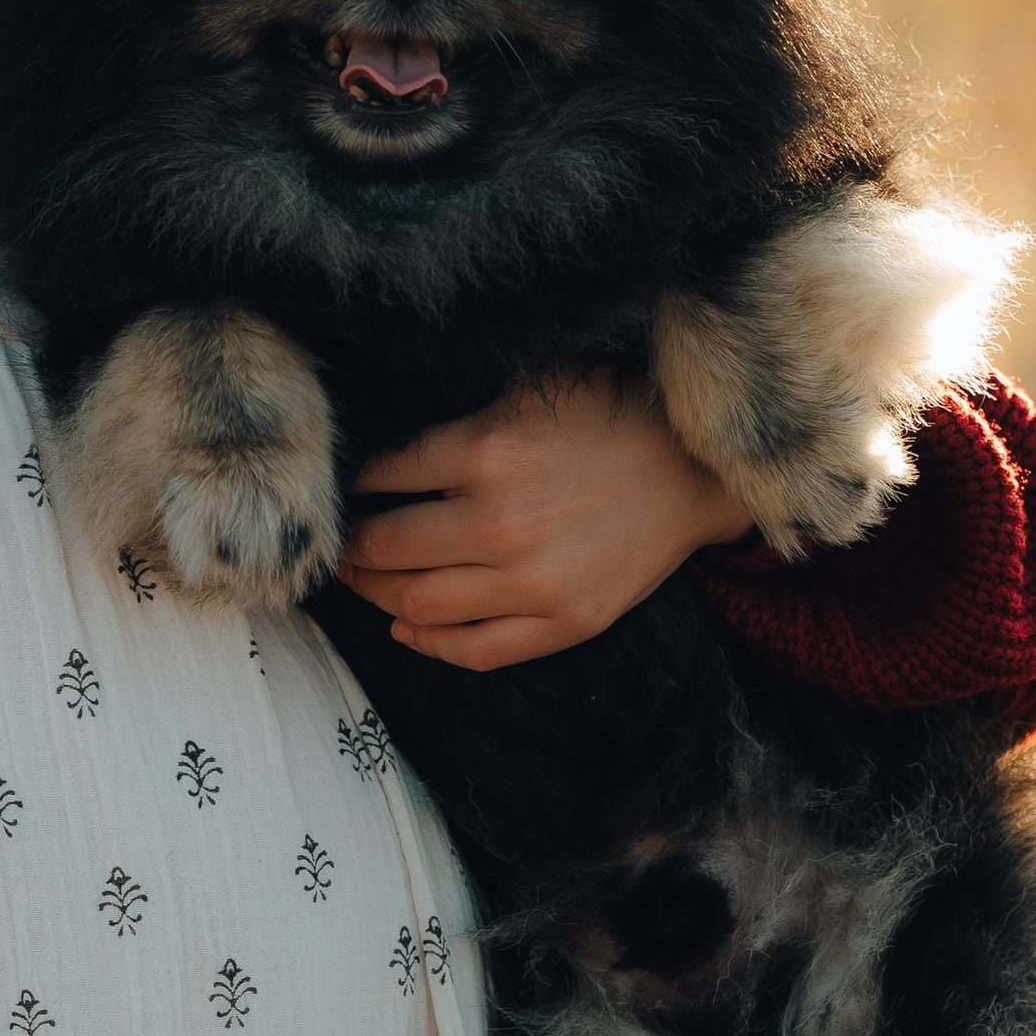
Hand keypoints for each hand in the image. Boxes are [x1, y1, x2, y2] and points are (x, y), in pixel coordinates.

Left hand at [339, 374, 750, 672]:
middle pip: (386, 547)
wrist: (696, 468)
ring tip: (365, 580)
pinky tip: (406, 627)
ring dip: (377, 594)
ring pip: (418, 604)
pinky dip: (430, 644)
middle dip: (350, 546)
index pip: (382, 475)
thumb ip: (459, 409)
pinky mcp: (566, 621)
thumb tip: (380, 423)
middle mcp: (501, 522)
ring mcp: (534, 581)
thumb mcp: (531, 385)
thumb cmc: (611, 415)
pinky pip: (477, 650)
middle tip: (338, 543)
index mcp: (487, 450)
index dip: (351, 484)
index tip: (341, 489)